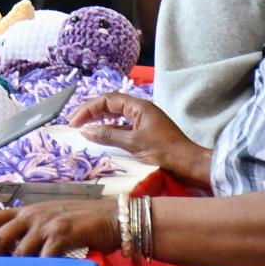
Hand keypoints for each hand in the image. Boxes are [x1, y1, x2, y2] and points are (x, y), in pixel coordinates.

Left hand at [0, 199, 120, 257]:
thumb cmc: (80, 222)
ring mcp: (45, 223)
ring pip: (19, 251)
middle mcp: (31, 214)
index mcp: (25, 210)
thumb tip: (12, 256)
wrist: (111, 217)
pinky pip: (44, 256)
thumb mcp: (49, 221)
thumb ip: (30, 233)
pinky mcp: (62, 233)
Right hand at [71, 94, 211, 187]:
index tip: (74, 121)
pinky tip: (101, 137)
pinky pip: (122, 127)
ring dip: (99, 121)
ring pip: (116, 116)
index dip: (88, 108)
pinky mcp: (145, 133)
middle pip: (111, 105)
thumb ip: (108, 136)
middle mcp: (141, 110)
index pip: (108, 99)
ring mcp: (143, 122)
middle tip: (74, 123)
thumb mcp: (134, 143)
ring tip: (84, 128)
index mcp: (139, 106)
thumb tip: (85, 130)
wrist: (190, 166)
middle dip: (91, 112)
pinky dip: (110, 130)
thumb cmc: (165, 152)